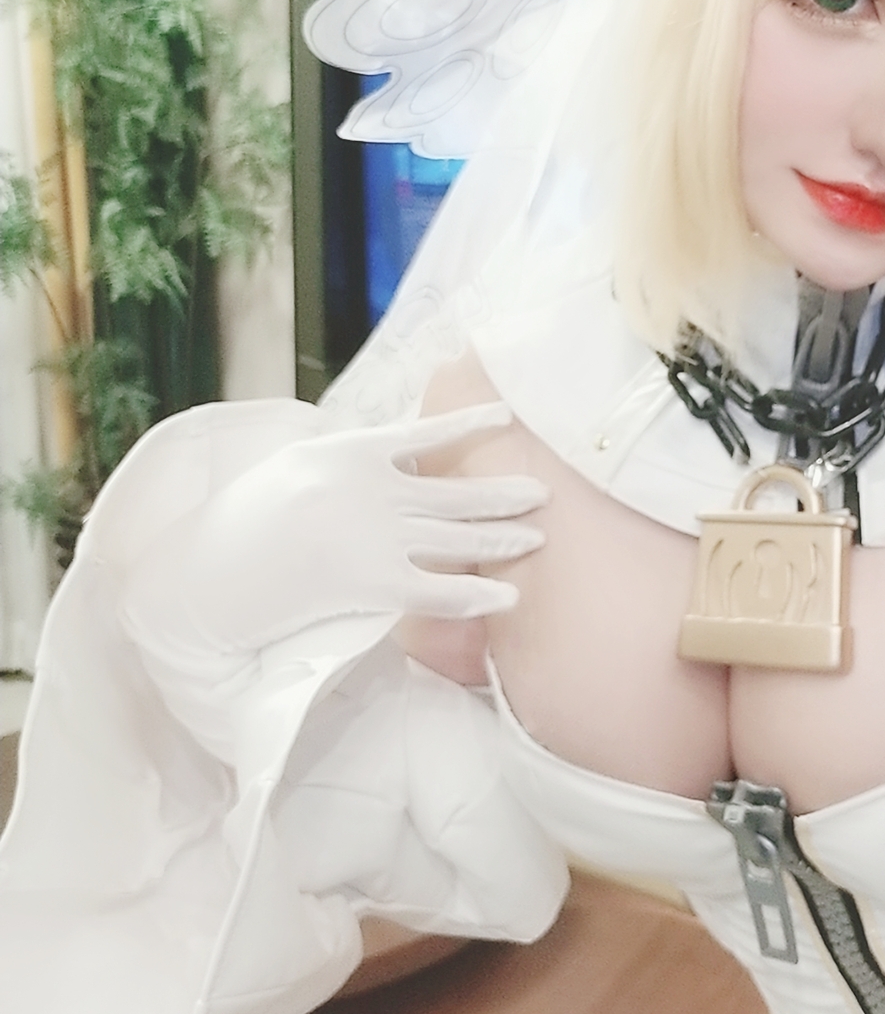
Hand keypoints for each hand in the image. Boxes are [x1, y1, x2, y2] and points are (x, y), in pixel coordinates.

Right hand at [127, 403, 547, 654]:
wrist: (210, 575)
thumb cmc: (247, 519)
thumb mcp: (298, 466)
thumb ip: (352, 461)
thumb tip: (397, 456)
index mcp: (352, 452)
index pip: (426, 434)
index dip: (470, 424)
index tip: (507, 417)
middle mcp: (374, 490)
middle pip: (457, 491)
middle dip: (506, 492)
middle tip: (546, 491)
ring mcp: (376, 537)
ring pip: (459, 536)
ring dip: (504, 537)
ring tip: (538, 536)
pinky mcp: (372, 584)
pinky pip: (439, 590)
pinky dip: (477, 594)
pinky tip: (507, 597)